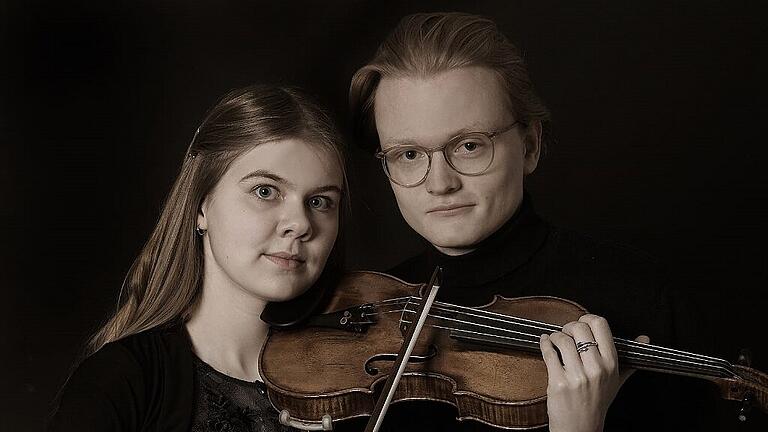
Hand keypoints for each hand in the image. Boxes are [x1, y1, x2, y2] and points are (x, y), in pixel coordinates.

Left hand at [539, 314, 648, 431]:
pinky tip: (545, 343)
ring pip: (562, 339)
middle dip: (568, 326)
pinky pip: (548, 353)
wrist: (581, 428)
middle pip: (579, 328)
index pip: (600, 325)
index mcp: (611, 364)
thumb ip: (629, 359)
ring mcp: (577, 376)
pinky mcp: (558, 382)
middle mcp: (596, 369)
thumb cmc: (598, 403)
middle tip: (566, 333)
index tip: (581, 323)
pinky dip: (544, 343)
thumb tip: (645, 339)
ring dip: (555, 336)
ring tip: (555, 340)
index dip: (587, 318)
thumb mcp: (617, 381)